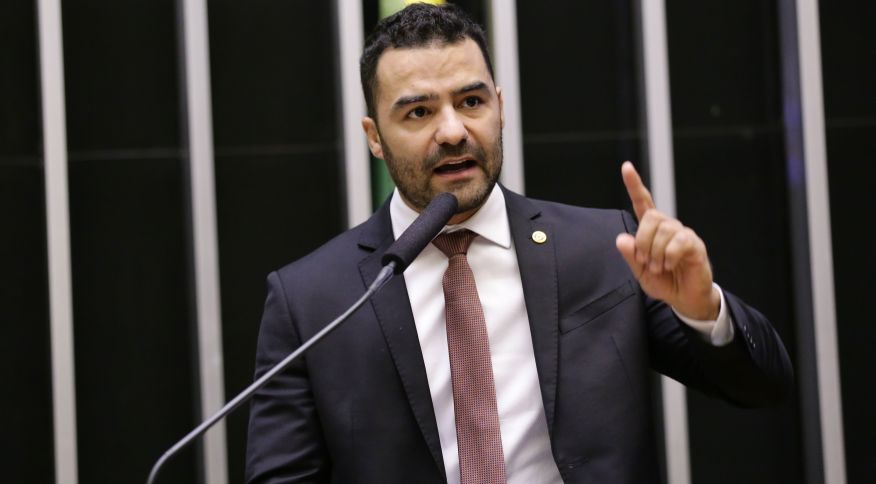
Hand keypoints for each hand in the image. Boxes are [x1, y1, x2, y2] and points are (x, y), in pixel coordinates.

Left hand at [615, 161, 719, 319]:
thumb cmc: (664, 282)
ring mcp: (682, 234)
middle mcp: (668, 227)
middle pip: (651, 216)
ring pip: (664, 229)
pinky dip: (669, 255)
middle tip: (645, 261)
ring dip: (655, 252)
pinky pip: (678, 241)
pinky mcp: (694, 244)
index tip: (626, 167)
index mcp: (652, 231)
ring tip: (659, 267)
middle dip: (643, 240)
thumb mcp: (640, 272)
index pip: (642, 203)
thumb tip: (622, 239)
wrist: (685, 299)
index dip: (634, 185)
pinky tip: (670, 265)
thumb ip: (631, 256)